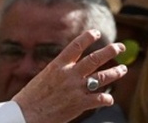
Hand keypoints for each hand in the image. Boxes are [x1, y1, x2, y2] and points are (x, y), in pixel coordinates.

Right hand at [11, 30, 126, 122]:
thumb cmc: (30, 98)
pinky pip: (99, 99)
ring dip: (114, 72)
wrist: (25, 116)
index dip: (88, 37)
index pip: (76, 45)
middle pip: (94, 58)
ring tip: (123, 69)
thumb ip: (60, 72)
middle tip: (120, 47)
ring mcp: (75, 89)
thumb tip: (70, 67)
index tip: (96, 32)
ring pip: (101, 77)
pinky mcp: (79, 104)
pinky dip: (106, 99)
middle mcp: (69, 74)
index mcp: (57, 65)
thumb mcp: (43, 78)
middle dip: (110, 51)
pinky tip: (109, 99)